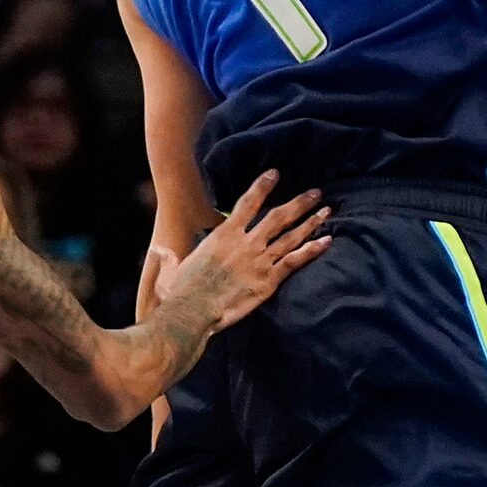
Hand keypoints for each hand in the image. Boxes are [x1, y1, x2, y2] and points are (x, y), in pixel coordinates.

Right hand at [146, 173, 329, 340]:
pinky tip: (327, 240)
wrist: (192, 312)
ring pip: (291, 235)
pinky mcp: (269, 280)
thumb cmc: (179, 293)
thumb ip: (167, 258)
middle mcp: (245, 243)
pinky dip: (313, 249)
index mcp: (223, 235)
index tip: (275, 174)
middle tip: (316, 192)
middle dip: (299, 203)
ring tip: (327, 210)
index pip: (247, 203)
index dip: (262, 186)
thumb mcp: (169, 272)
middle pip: (278, 216)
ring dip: (311, 222)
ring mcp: (259, 260)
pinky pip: (296, 261)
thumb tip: (158, 251)